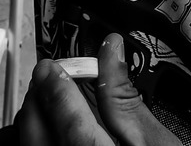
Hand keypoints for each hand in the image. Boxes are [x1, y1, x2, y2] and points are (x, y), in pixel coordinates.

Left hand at [17, 35, 181, 145]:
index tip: (54, 67)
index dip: (55, 81)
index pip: (62, 111)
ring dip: (36, 122)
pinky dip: (41, 143)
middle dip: (39, 98)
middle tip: (51, 78)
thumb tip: (112, 54)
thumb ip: (126, 99)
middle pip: (35, 130)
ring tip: (52, 105)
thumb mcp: (155, 143)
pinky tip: (55, 136)